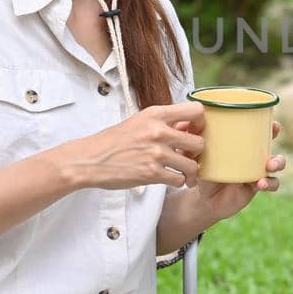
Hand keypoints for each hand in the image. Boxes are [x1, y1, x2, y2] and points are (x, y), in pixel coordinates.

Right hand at [60, 101, 205, 190]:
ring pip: (192, 165)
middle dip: (197, 153)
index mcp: (156, 114)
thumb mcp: (139, 122)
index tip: (195, 132)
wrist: (90, 159)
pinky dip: (178, 182)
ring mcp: (156, 153)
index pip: (196, 111)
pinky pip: (179, 180)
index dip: (201, 123)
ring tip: (185, 175)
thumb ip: (163, 123)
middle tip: (190, 158)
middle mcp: (158, 131)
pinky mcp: (151, 173)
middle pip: (199, 142)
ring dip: (190, 172)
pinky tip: (171, 180)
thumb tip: (188, 126)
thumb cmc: (114, 141)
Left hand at [186, 120, 284, 221]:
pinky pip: (271, 184)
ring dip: (277, 162)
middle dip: (274, 136)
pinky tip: (261, 184)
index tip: (270, 120)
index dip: (266, 122)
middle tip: (274, 132)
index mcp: (240, 143)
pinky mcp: (256, 186)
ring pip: (276, 163)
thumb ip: (190, 142)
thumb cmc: (202, 172)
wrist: (205, 199)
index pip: (256, 129)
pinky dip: (269, 183)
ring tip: (269, 166)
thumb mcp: (195, 156)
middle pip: (270, 141)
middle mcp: (252, 155)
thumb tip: (184, 123)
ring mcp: (257, 170)